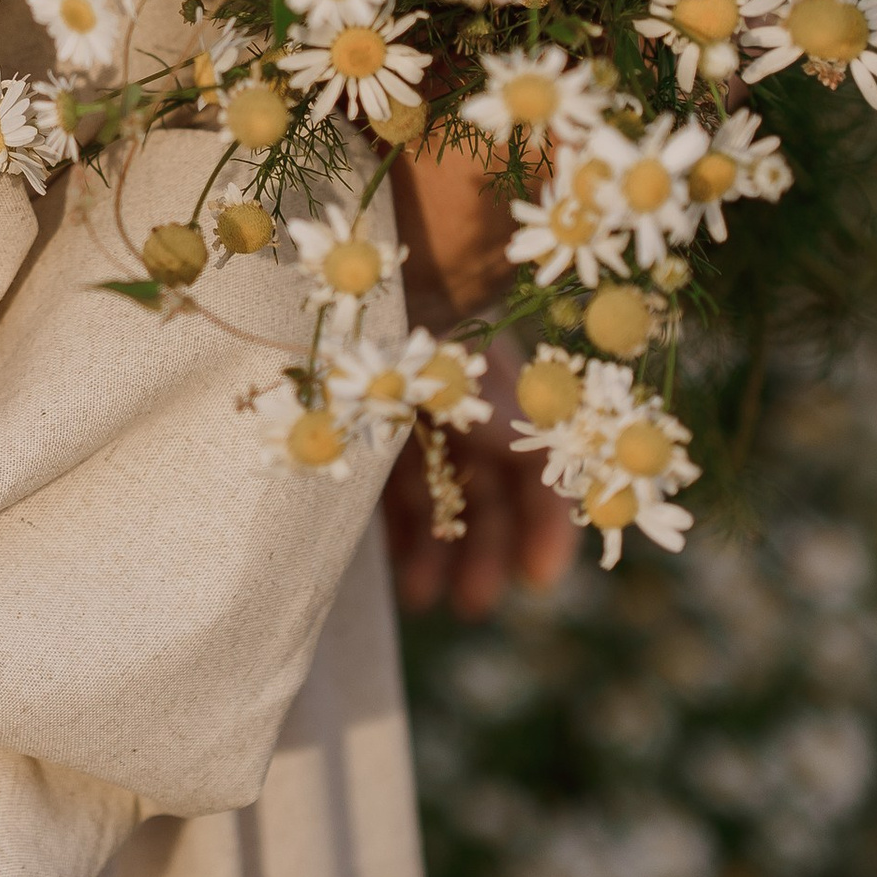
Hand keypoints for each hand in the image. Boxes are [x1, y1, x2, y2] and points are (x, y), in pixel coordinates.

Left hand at [382, 338, 579, 619]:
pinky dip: (405, 534)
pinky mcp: (372, 431)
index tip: (538, 581)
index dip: (548, 523)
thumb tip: (527, 447)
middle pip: (494, 489)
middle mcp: (464, 404)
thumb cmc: (385, 311)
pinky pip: (399, 492)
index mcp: (495, 384)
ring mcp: (418, 417)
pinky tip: (400, 574)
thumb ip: (483, 403)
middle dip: (487, 551)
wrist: (327, 269)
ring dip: (442, 552)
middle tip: (472, 606)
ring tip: (423, 601)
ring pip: (446, 497)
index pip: (542, 463)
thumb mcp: (437, 361)